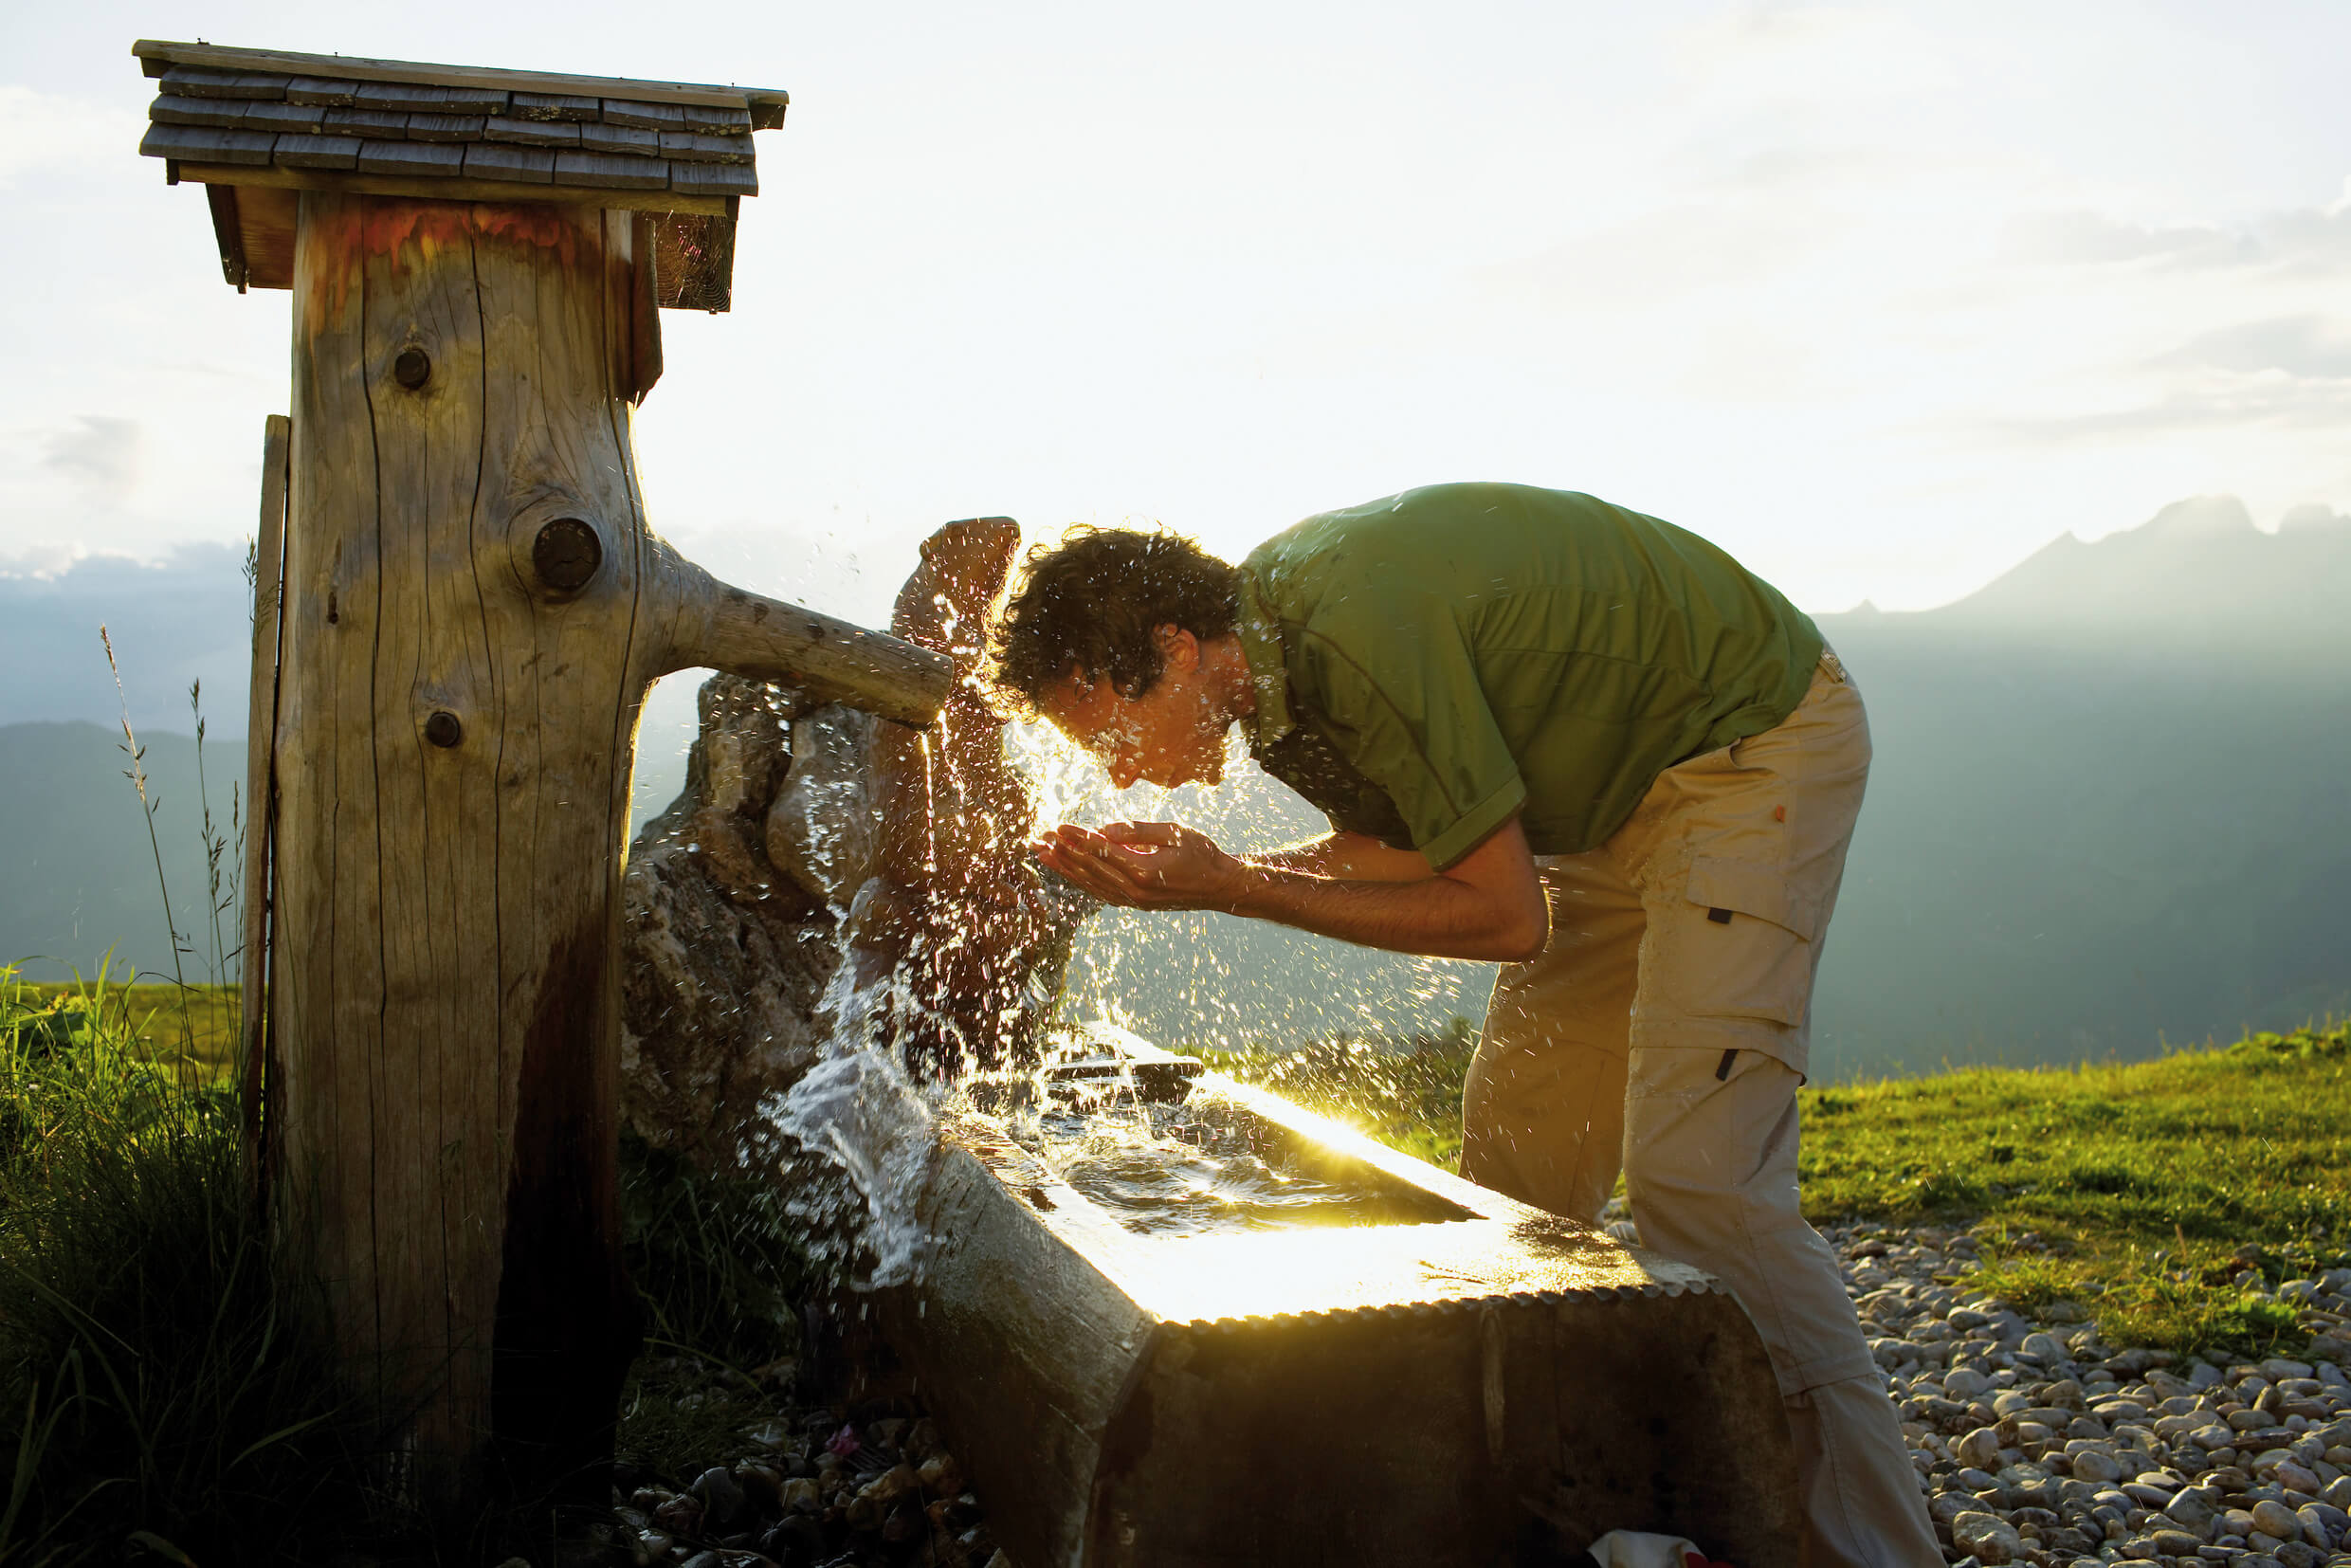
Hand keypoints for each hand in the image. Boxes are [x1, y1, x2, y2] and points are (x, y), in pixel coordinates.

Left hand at [1033, 820, 1246, 911]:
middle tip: (1037, 839)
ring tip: (1042, 854)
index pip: (1101, 852)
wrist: (1220, 887)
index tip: (1058, 826)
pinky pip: (1100, 891)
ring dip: (1064, 868)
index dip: (1077, 838)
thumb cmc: (1202, 854)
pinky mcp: (1134, 903)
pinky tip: (1068, 872)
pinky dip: (1081, 880)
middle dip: (1062, 852)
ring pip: (1090, 883)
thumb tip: (1105, 829)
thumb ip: (1138, 830)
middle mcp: (1133, 890)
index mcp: (1143, 871)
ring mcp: (1133, 900)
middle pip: (1089, 869)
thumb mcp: (1174, 832)